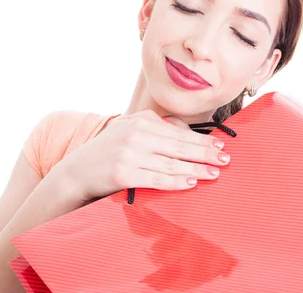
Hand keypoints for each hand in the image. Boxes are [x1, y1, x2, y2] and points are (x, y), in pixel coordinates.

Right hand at [58, 110, 229, 201]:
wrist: (76, 171)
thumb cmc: (109, 151)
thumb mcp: (130, 129)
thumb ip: (156, 128)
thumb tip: (188, 133)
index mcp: (142, 120)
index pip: (179, 132)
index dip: (202, 140)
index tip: (220, 146)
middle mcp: (137, 134)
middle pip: (180, 146)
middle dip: (206, 153)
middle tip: (226, 160)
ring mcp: (130, 153)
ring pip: (172, 163)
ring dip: (197, 169)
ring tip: (214, 173)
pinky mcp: (124, 173)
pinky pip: (157, 179)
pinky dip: (176, 181)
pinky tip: (191, 182)